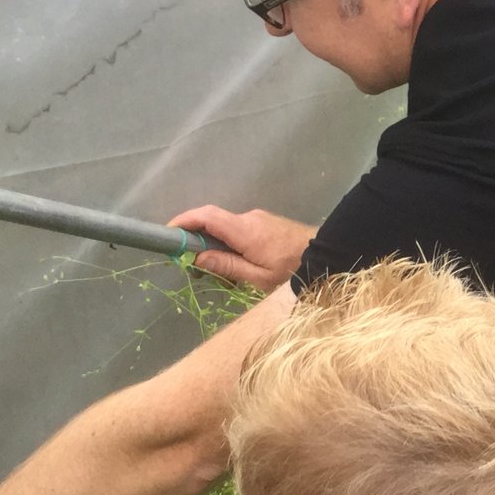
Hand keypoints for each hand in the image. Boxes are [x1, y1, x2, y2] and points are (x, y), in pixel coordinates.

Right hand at [168, 206, 316, 291]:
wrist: (327, 255)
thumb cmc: (294, 270)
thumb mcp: (259, 277)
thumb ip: (227, 266)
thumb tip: (197, 256)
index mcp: (244, 230)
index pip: (206, 216)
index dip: (183, 221)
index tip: (167, 234)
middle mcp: (249, 218)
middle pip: (212, 222)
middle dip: (196, 240)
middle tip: (192, 266)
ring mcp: (258, 218)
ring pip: (226, 228)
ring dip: (216, 246)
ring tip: (220, 274)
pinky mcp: (265, 223)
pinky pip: (239, 231)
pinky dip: (230, 244)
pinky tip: (237, 265)